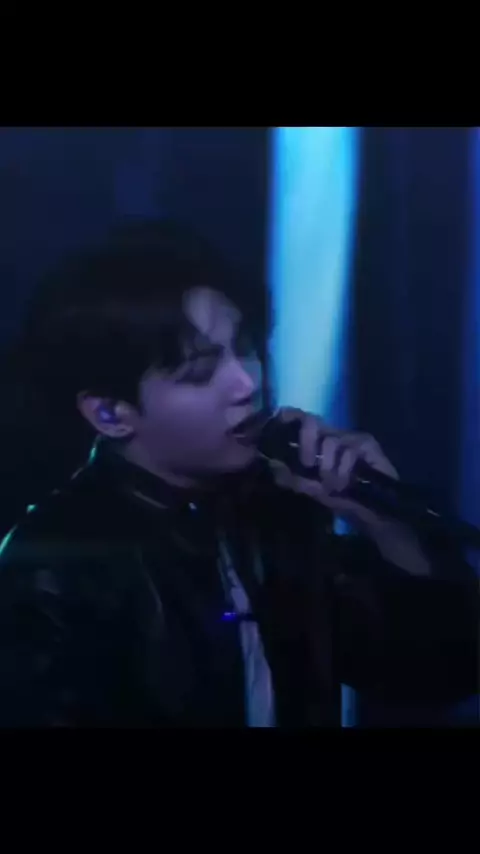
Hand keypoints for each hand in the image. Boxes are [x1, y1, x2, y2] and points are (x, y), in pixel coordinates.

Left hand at [269, 408, 430, 574]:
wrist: (371, 513)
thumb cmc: (341, 498)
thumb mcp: (311, 490)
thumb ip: (292, 478)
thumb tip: (272, 463)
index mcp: (316, 442)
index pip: (298, 418)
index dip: (287, 417)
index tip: (279, 426)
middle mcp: (332, 434)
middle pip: (311, 420)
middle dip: (305, 443)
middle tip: (308, 465)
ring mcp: (351, 437)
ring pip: (329, 439)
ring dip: (328, 467)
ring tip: (334, 486)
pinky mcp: (367, 443)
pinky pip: (348, 449)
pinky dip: (343, 470)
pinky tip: (347, 483)